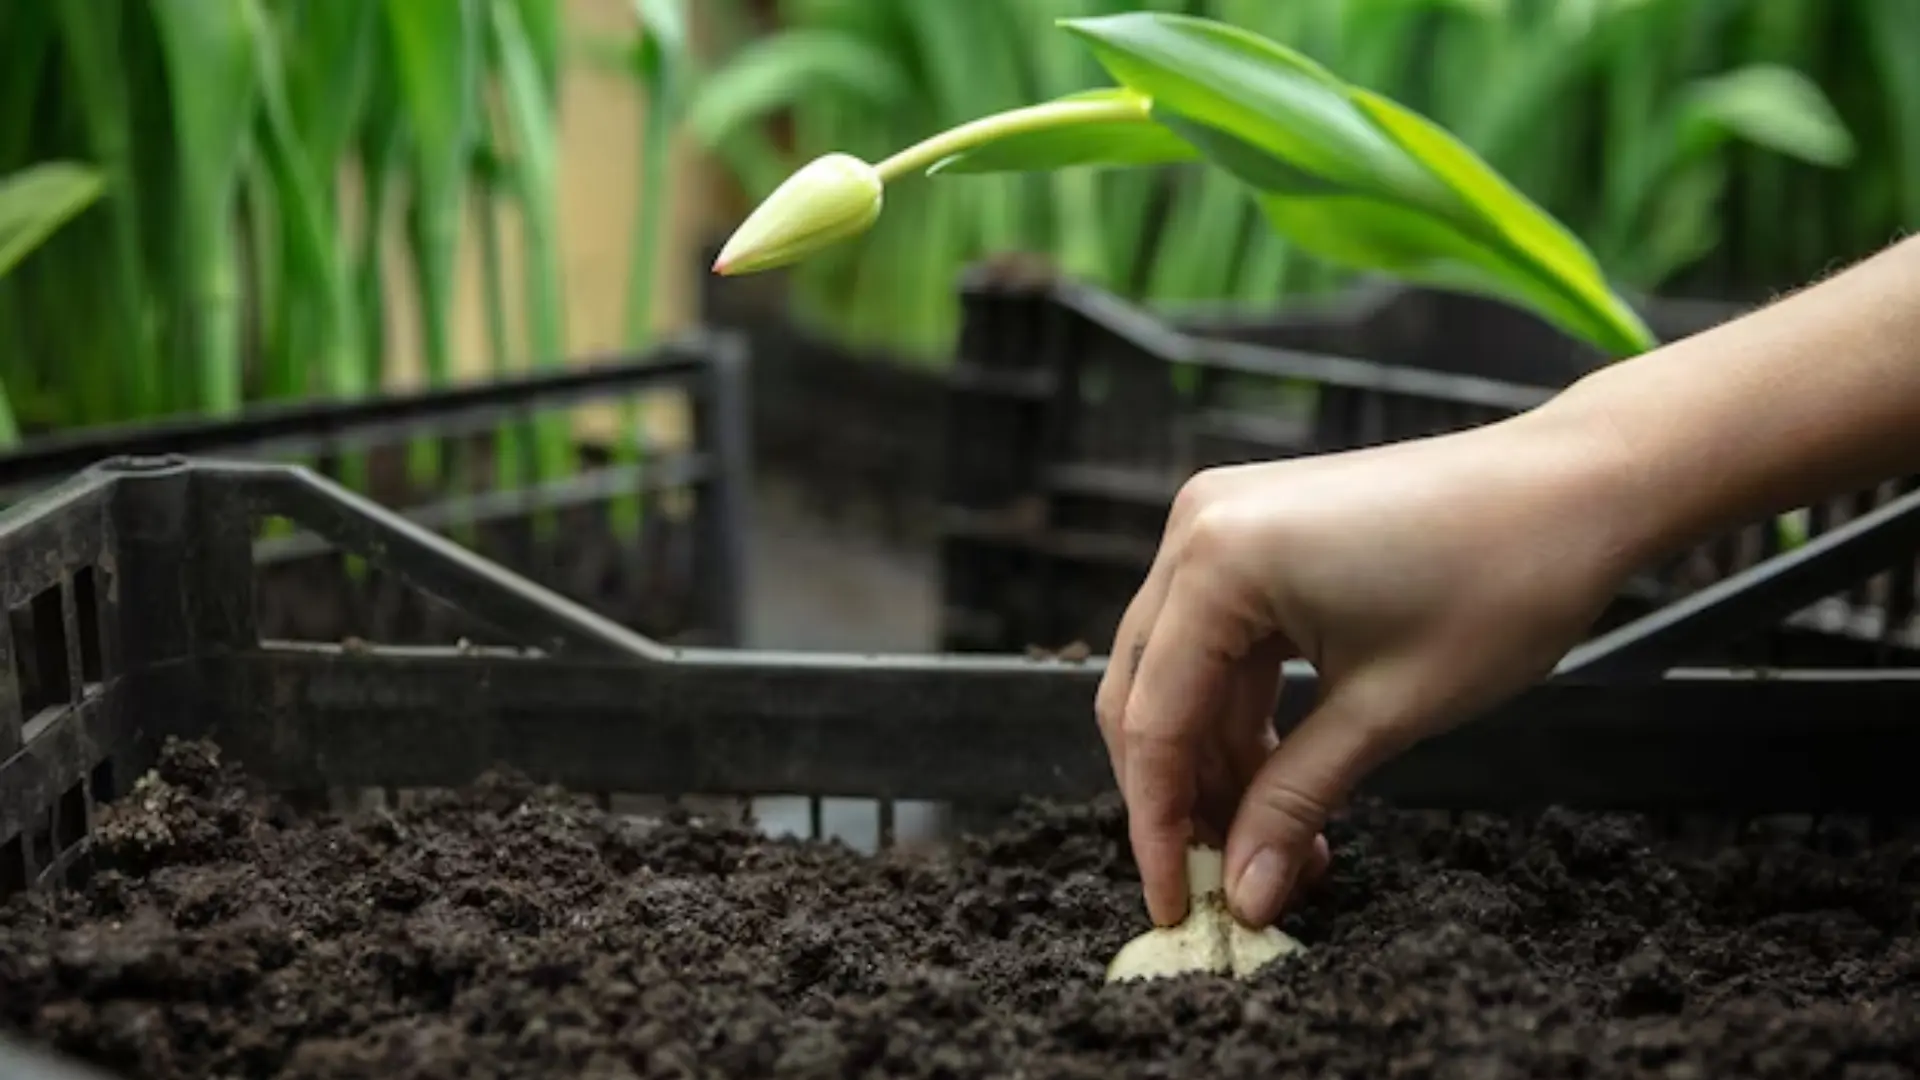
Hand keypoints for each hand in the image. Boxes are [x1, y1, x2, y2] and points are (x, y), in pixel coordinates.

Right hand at [1095, 409, 1645, 928]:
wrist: (1578, 490)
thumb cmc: (1500, 581)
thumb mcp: (1387, 712)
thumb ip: (1294, 805)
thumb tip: (1244, 896)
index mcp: (1217, 561)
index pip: (1152, 718)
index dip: (1158, 824)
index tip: (1180, 905)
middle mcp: (1198, 528)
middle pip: (1147, 693)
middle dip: (1183, 796)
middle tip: (1227, 882)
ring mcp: (1224, 523)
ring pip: (1183, 673)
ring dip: (1220, 763)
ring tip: (1281, 845)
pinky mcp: (1258, 532)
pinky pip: (1221, 641)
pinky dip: (1246, 713)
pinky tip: (1285, 780)